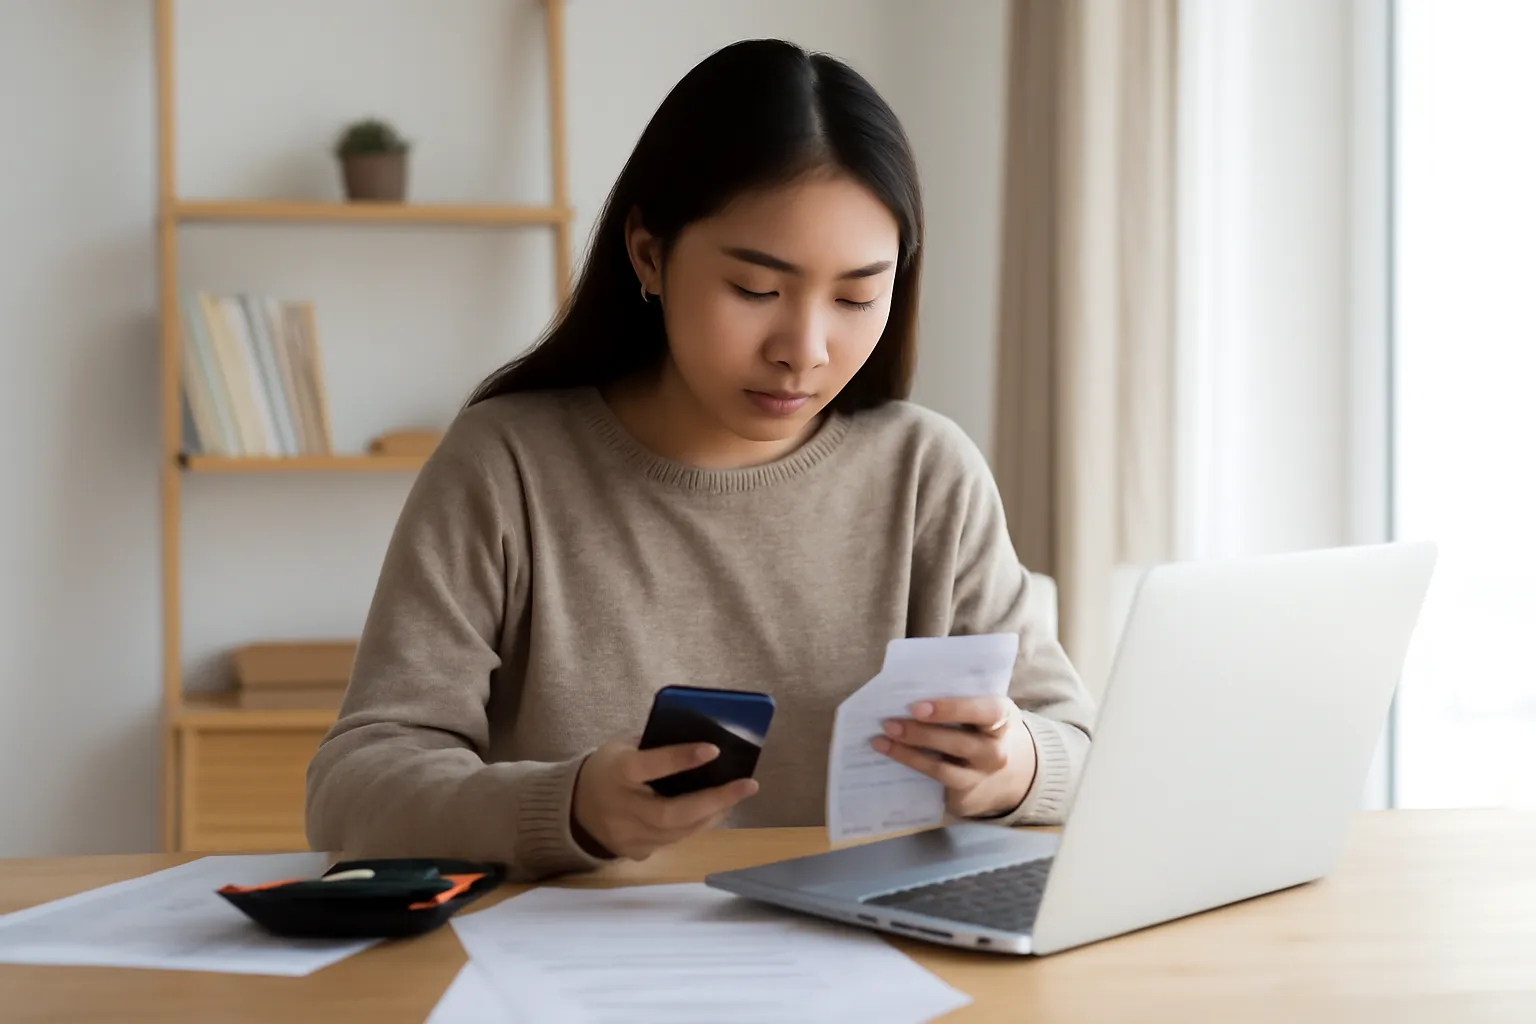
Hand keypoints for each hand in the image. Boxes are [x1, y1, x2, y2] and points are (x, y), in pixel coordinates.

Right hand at [571, 736, 758, 860]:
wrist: (574, 809)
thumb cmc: (607, 767)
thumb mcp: (622, 746)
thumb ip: (655, 744)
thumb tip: (702, 738)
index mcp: (616, 772)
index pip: (649, 766)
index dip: (680, 758)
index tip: (713, 749)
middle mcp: (621, 809)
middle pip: (671, 812)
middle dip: (714, 799)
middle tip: (748, 784)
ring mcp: (628, 836)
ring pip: (678, 832)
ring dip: (713, 813)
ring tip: (738, 795)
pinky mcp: (636, 852)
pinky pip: (674, 841)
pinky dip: (698, 826)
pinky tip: (717, 811)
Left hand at [872, 696, 1036, 818]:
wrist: (1010, 771)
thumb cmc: (983, 727)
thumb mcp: (982, 709)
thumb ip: (959, 698)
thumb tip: (908, 687)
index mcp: (1002, 719)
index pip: (984, 711)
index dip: (949, 710)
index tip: (916, 707)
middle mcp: (995, 751)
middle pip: (957, 743)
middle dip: (920, 733)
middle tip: (888, 723)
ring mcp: (980, 777)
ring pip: (941, 768)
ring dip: (907, 754)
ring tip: (881, 740)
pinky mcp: (965, 796)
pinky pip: (934, 783)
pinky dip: (911, 768)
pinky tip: (890, 756)